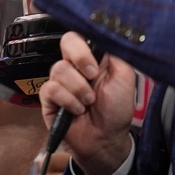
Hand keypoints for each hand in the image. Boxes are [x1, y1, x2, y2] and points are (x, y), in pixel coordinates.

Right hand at [39, 33, 134, 174]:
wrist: (105, 139)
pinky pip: (51, 88)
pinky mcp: (49, 97)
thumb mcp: (125, 78)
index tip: (96, 60)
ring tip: (89, 102)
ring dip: (79, 89)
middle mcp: (75, 65)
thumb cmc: (116, 110)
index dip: (86, 42)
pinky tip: (77, 110)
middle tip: (92, 77)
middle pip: (66, 42)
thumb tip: (108, 36)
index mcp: (93, 57)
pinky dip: (68, 100)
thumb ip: (117, 54)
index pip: (82, 35)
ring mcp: (61, 80)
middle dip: (80, 58)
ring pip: (59, 69)